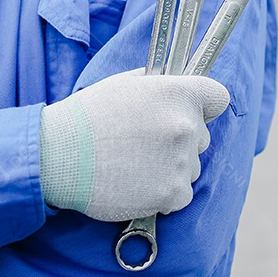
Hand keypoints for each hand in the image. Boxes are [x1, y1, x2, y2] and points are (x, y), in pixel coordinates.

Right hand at [39, 69, 229, 221]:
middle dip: (181, 140)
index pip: (218, 97)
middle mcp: (186, 126)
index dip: (204, 105)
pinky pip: (182, 194)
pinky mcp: (172, 194)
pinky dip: (164, 193)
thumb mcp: (123, 84)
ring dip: (172, 168)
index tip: (190, 111)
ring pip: (192, 167)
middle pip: (202, 136)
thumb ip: (156, 84)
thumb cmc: (87, 117)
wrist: (59, 156)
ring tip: (134, 165)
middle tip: (145, 143)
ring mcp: (182, 162)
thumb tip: (172, 82)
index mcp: (178, 94)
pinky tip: (137, 184)